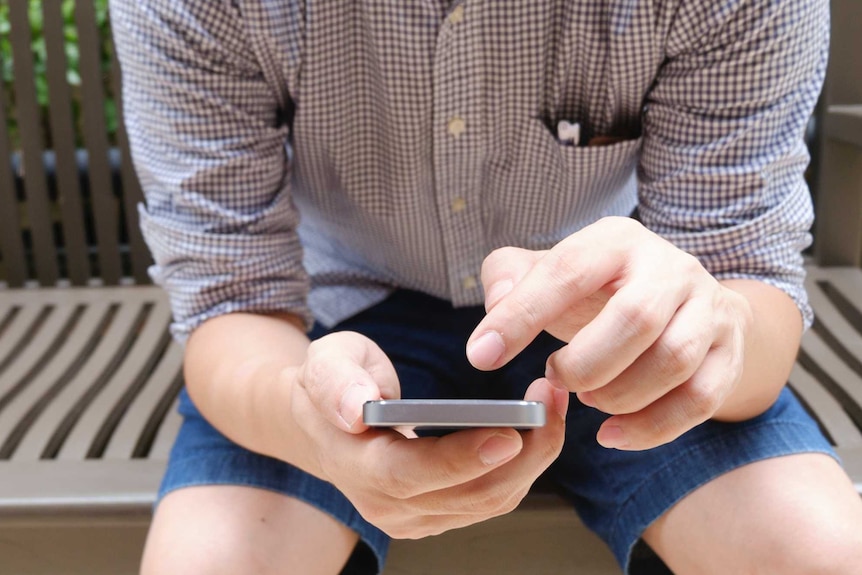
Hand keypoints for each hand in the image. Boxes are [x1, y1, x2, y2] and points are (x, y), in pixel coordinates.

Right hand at [286, 331, 568, 537]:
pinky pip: (493, 498)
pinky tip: (540, 427)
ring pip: (491, 500)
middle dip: (523, 452)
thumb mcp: (325, 363)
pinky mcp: (441, 513)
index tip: (510, 434)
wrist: (326, 425)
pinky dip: (525, 465)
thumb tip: (356, 409)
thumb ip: (337, 381)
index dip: (461, 460)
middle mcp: (388, 506)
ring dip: (534, 457)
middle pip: (468, 495)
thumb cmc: (333, 385)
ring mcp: (417, 517)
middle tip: (550, 399)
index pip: (411, 475)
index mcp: (357, 467)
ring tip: (553, 404)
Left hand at [466, 216, 752, 450]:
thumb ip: (509, 277)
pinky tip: (613, 433)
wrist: (682, 300)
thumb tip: (496, 306)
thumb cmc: (599, 289)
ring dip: (619, 394)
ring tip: (588, 397)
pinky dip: (652, 428)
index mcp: (616, 241)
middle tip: (555, 377)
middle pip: (635, 318)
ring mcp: (707, 308)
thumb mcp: (550, 270)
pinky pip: (700, 399)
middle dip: (584, 363)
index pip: (567, 272)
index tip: (482, 356)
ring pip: (673, 360)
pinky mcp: (728, 351)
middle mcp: (670, 267)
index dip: (521, 315)